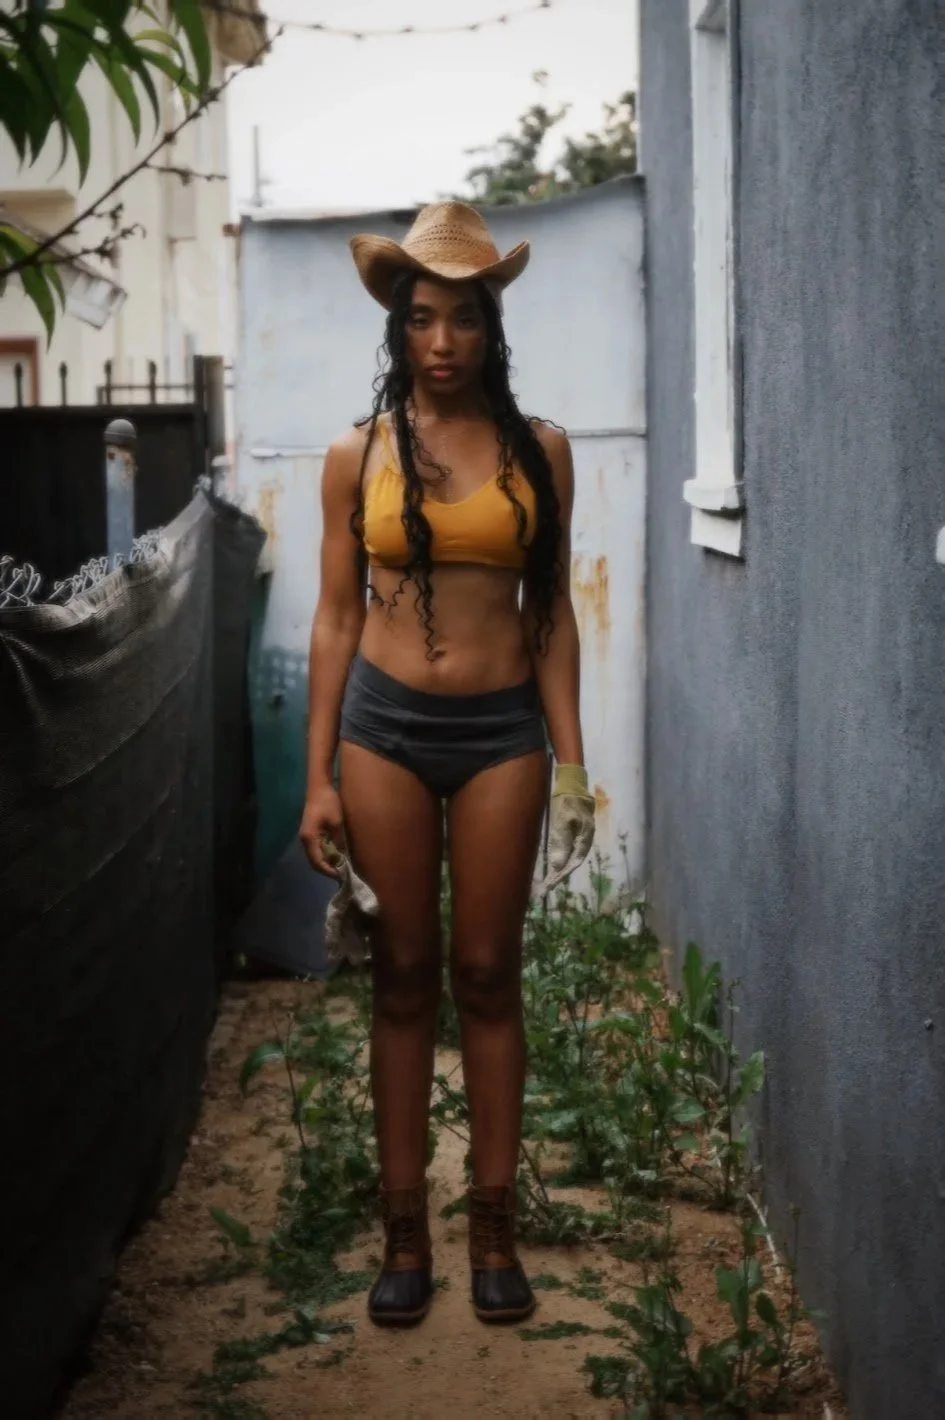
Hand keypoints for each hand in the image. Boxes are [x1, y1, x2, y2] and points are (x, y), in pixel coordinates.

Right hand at [299, 784, 344, 875]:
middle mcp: (305, 840)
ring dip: (326, 862)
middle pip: (314, 861)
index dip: (328, 870)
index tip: (341, 875)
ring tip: (341, 866)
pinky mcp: (310, 833)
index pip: (317, 861)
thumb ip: (339, 841)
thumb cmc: (328, 802)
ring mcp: (307, 836)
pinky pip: (317, 848)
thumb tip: (343, 856)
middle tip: (342, 873)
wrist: (319, 787)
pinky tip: (336, 855)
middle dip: (327, 869)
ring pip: (315, 856)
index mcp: (309, 838)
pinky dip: (325, 854)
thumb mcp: (337, 822)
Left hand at [533, 764, 595, 899]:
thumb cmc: (566, 800)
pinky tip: (554, 860)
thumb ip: (561, 843)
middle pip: (573, 860)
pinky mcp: (575, 828)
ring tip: (549, 877)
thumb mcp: (562, 820)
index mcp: (584, 837)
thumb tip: (558, 866)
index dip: (562, 874)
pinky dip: (561, 856)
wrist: (571, 781)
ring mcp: (581, 833)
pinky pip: (569, 846)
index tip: (550, 885)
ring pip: (571, 854)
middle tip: (547, 885)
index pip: (573, 862)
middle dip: (561, 873)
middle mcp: (585, 838)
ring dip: (561, 866)